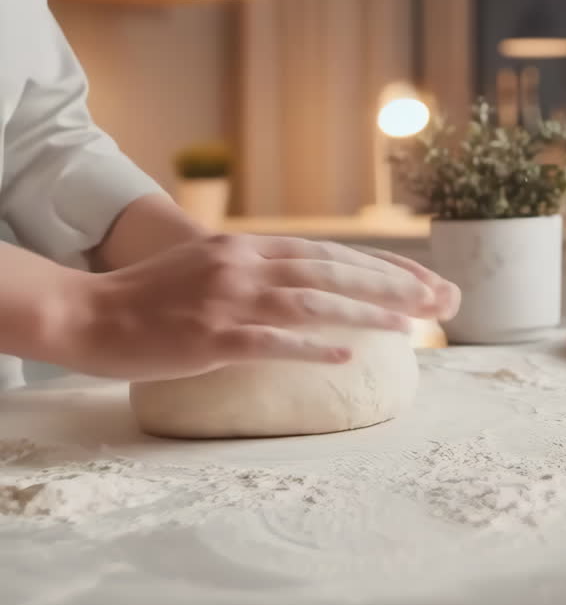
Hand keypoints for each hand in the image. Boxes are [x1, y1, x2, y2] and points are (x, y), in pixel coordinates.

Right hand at [62, 234, 460, 380]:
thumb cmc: (154, 296)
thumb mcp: (213, 265)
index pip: (330, 252)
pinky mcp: (211, 337)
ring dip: (365, 313)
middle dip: (391, 285)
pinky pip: (271, 343)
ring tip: (409, 326)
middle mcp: (246, 266)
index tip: (424, 278)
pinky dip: (311, 348)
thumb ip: (259, 268)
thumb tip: (309, 280)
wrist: (89, 312)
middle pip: (332, 271)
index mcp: (249, 248)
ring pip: (312, 302)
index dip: (381, 264)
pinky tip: (346, 355)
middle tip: (436, 299)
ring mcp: (229, 300)